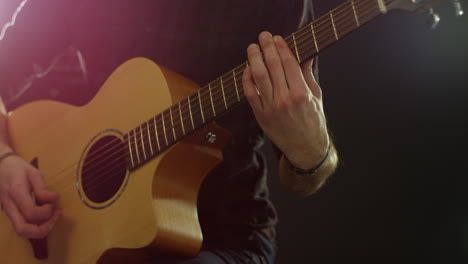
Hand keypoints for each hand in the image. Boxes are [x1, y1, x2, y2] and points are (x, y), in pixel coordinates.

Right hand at [0, 151, 59, 238]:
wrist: (0, 166)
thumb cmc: (18, 168)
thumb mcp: (34, 173)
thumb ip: (43, 188)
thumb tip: (54, 199)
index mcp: (16, 193)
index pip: (31, 212)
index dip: (46, 212)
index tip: (53, 203)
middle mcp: (9, 206)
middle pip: (22, 229)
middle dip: (43, 229)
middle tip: (55, 217)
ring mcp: (7, 211)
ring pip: (21, 231)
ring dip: (39, 230)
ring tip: (52, 218)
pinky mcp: (10, 213)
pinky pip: (21, 226)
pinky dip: (35, 227)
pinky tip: (45, 217)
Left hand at [243, 31, 328, 168]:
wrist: (306, 148)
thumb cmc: (313, 121)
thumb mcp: (316, 96)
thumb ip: (307, 75)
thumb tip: (304, 55)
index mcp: (301, 94)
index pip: (289, 64)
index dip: (281, 48)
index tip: (277, 38)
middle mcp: (285, 100)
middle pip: (273, 67)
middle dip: (267, 48)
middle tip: (263, 36)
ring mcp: (271, 108)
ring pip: (259, 77)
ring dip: (254, 59)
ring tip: (252, 48)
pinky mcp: (261, 116)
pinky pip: (250, 93)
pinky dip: (247, 79)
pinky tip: (247, 69)